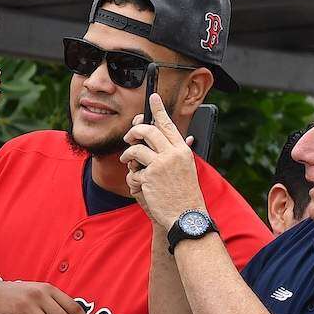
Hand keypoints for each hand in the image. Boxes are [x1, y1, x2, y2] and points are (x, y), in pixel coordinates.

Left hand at [121, 93, 205, 229]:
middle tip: (129, 138)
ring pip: (135, 149)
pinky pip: (133, 171)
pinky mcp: (149, 176)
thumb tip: (175, 138)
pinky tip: (141, 187)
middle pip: (147, 130)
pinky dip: (133, 178)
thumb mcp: (185, 168)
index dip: (158, 109)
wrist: (187, 216)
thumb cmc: (185, 193)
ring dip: (128, 155)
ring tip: (127, 162)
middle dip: (134, 131)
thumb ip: (175, 152)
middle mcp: (172, 154)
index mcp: (182, 150)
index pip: (168, 124)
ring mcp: (160, 164)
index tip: (153, 97)